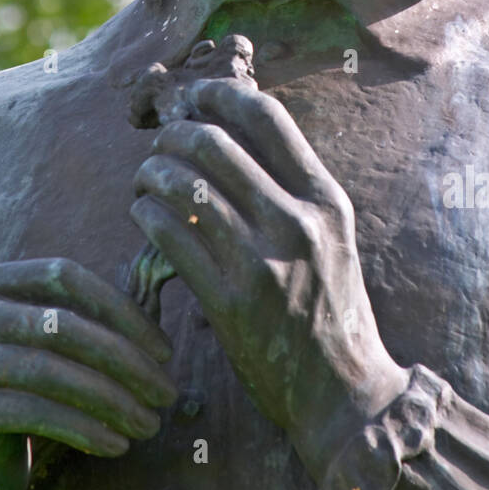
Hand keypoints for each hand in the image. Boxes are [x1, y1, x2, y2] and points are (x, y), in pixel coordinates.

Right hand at [0, 257, 176, 489]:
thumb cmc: (34, 394)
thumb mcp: (59, 346)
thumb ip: (97, 311)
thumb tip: (168, 269)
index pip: (64, 277)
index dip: (120, 310)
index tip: (165, 352)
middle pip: (61, 324)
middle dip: (125, 360)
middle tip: (167, 394)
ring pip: (50, 371)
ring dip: (111, 400)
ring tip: (150, 424)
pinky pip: (33, 413)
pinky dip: (83, 429)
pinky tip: (117, 445)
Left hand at [131, 78, 408, 482]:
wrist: (345, 394)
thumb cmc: (331, 310)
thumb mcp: (331, 238)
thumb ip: (292, 190)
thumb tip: (232, 132)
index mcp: (327, 200)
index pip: (268, 118)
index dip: (223, 95)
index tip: (196, 96)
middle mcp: (298, 222)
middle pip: (214, 143)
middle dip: (174, 136)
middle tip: (160, 147)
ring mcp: (263, 261)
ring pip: (183, 185)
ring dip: (151, 173)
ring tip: (145, 181)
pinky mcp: (229, 301)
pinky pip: (169, 235)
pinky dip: (146, 215)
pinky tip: (143, 216)